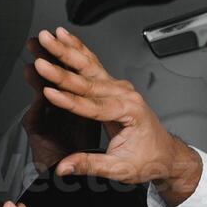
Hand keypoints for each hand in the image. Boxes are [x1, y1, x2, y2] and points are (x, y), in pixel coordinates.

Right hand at [29, 27, 199, 194]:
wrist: (166, 154)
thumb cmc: (148, 160)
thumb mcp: (120, 169)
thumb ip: (90, 165)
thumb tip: (65, 167)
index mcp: (129, 112)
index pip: (92, 105)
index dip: (69, 100)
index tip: (49, 92)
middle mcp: (125, 94)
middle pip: (88, 79)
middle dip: (62, 68)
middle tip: (41, 59)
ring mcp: (120, 88)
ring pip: (89, 66)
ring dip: (67, 50)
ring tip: (49, 37)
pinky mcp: (114, 88)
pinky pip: (93, 66)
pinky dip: (77, 50)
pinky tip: (64, 38)